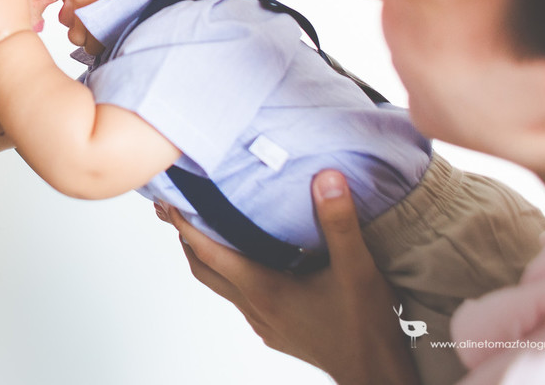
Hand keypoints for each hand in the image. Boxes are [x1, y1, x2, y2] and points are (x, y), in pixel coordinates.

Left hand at [160, 170, 418, 384]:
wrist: (375, 375)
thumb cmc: (364, 327)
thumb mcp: (356, 268)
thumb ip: (339, 222)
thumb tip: (327, 178)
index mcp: (264, 290)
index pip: (210, 254)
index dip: (186, 226)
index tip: (169, 202)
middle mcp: (255, 307)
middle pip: (204, 270)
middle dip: (186, 239)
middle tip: (175, 211)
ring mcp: (264, 322)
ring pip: (221, 285)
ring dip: (209, 257)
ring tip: (205, 229)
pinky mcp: (275, 330)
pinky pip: (241, 297)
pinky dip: (232, 274)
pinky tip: (251, 261)